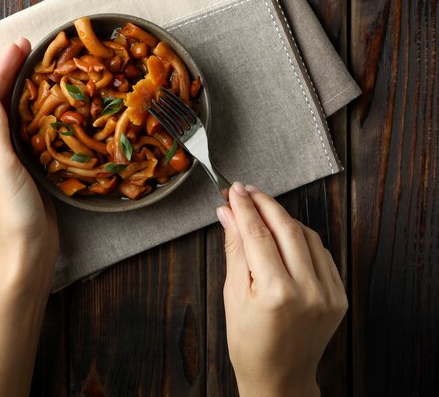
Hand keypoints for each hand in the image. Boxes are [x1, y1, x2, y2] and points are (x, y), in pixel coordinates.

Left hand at [0, 38, 58, 291]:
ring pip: (13, 115)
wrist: (28, 253)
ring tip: (39, 66)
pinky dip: (36, 113)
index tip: (20, 46)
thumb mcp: (1, 168)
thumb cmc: (11, 215)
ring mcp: (5, 158)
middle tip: (30, 47)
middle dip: (11, 74)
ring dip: (24, 90)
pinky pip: (28, 132)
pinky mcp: (25, 167)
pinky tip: (48, 102)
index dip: (2, 70)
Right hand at [216, 182, 347, 396]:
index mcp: (275, 292)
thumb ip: (234, 249)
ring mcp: (328, 293)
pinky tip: (285, 233)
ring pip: (307, 235)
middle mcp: (307, 290)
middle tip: (247, 191)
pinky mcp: (339, 295)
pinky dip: (302, 237)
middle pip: (286, 227)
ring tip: (262, 210)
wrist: (279, 375)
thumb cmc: (249, 341)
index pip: (257, 234)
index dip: (244, 207)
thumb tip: (227, 214)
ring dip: (284, 217)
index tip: (234, 191)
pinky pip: (321, 253)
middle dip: (265, 203)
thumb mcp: (232, 294)